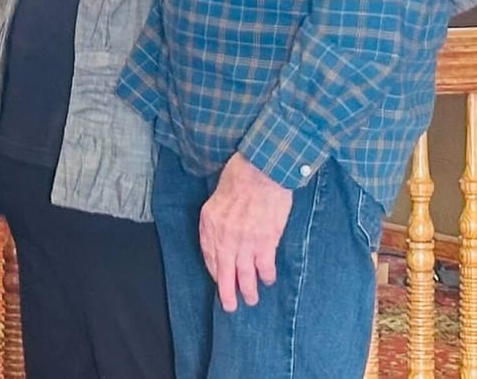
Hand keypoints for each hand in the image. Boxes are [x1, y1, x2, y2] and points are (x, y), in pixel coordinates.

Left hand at [199, 154, 292, 310]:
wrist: (261, 171)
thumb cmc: (239, 177)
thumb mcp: (217, 197)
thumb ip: (218, 219)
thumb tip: (223, 236)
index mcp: (209, 223)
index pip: (209, 255)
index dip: (215, 271)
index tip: (220, 280)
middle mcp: (224, 236)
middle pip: (224, 271)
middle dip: (227, 292)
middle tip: (230, 306)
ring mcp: (245, 241)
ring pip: (245, 274)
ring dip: (248, 290)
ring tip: (251, 300)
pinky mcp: (265, 241)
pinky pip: (264, 266)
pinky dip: (266, 275)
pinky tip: (268, 280)